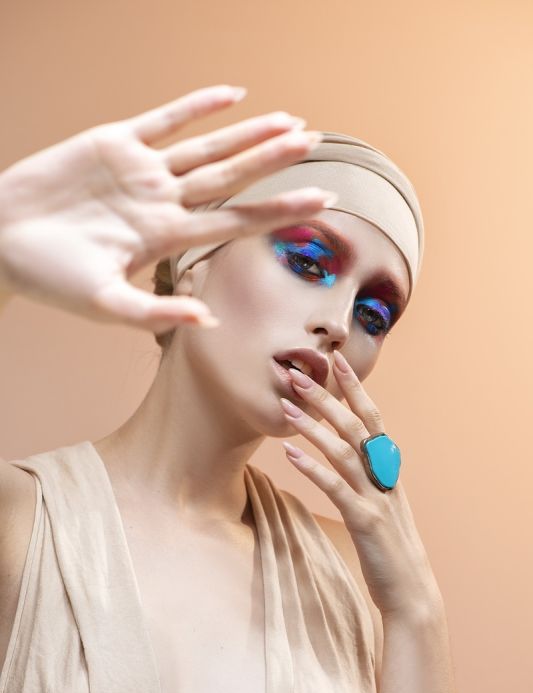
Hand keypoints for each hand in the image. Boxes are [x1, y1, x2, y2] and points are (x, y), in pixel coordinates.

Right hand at [0, 84, 332, 332]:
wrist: (2, 240)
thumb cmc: (51, 278)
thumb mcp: (104, 304)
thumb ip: (155, 314)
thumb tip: (208, 321)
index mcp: (166, 238)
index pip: (235, 222)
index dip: (279, 211)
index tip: (321, 203)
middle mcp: (163, 202)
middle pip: (231, 178)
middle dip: (273, 162)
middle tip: (316, 143)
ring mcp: (142, 171)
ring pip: (207, 147)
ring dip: (248, 134)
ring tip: (291, 122)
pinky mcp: (114, 143)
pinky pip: (165, 119)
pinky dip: (197, 106)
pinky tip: (233, 95)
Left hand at [279, 350, 443, 621]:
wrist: (412, 590)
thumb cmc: (390, 545)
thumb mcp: (382, 502)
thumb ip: (367, 475)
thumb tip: (346, 452)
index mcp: (388, 468)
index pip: (372, 418)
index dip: (355, 389)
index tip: (337, 360)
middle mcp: (384, 476)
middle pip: (355, 427)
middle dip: (326, 398)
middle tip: (297, 374)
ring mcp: (377, 497)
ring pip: (344, 452)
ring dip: (314, 427)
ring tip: (286, 407)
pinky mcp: (366, 521)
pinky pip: (336, 488)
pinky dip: (313, 468)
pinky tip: (290, 454)